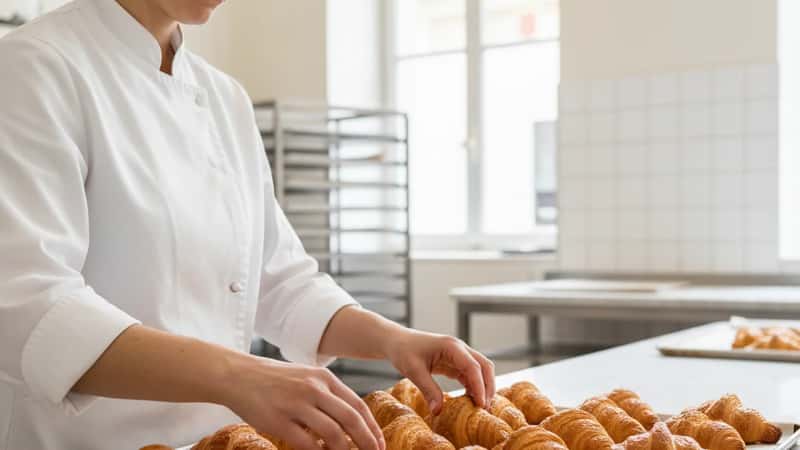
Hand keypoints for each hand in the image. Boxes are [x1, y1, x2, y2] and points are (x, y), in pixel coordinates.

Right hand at [221, 356, 384, 449]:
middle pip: (352, 420)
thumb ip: (329, 396)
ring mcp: (297, 404)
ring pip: (333, 434)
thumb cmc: (276, 380)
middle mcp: (314, 389)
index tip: (380, 445)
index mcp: (325, 378)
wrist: (239, 375)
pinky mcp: (279, 421)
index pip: (358, 406)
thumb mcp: (307, 378)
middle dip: (367, 443)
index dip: (372, 428)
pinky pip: (307, 444)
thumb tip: (353, 422)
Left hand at [382, 329, 494, 414]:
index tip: (481, 405)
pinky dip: (473, 387)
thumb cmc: (403, 351)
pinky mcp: (453, 362)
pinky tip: (470, 400)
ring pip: (479, 370)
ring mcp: (458, 355)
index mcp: (451, 346)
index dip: (480, 386)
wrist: (396, 341)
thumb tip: (438, 411)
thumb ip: (428, 390)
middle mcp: (459, 349)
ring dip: (482, 387)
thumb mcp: (413, 371)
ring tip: (480, 408)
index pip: (473, 367)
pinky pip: (469, 374)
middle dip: (488, 386)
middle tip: (485, 408)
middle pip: (484, 366)